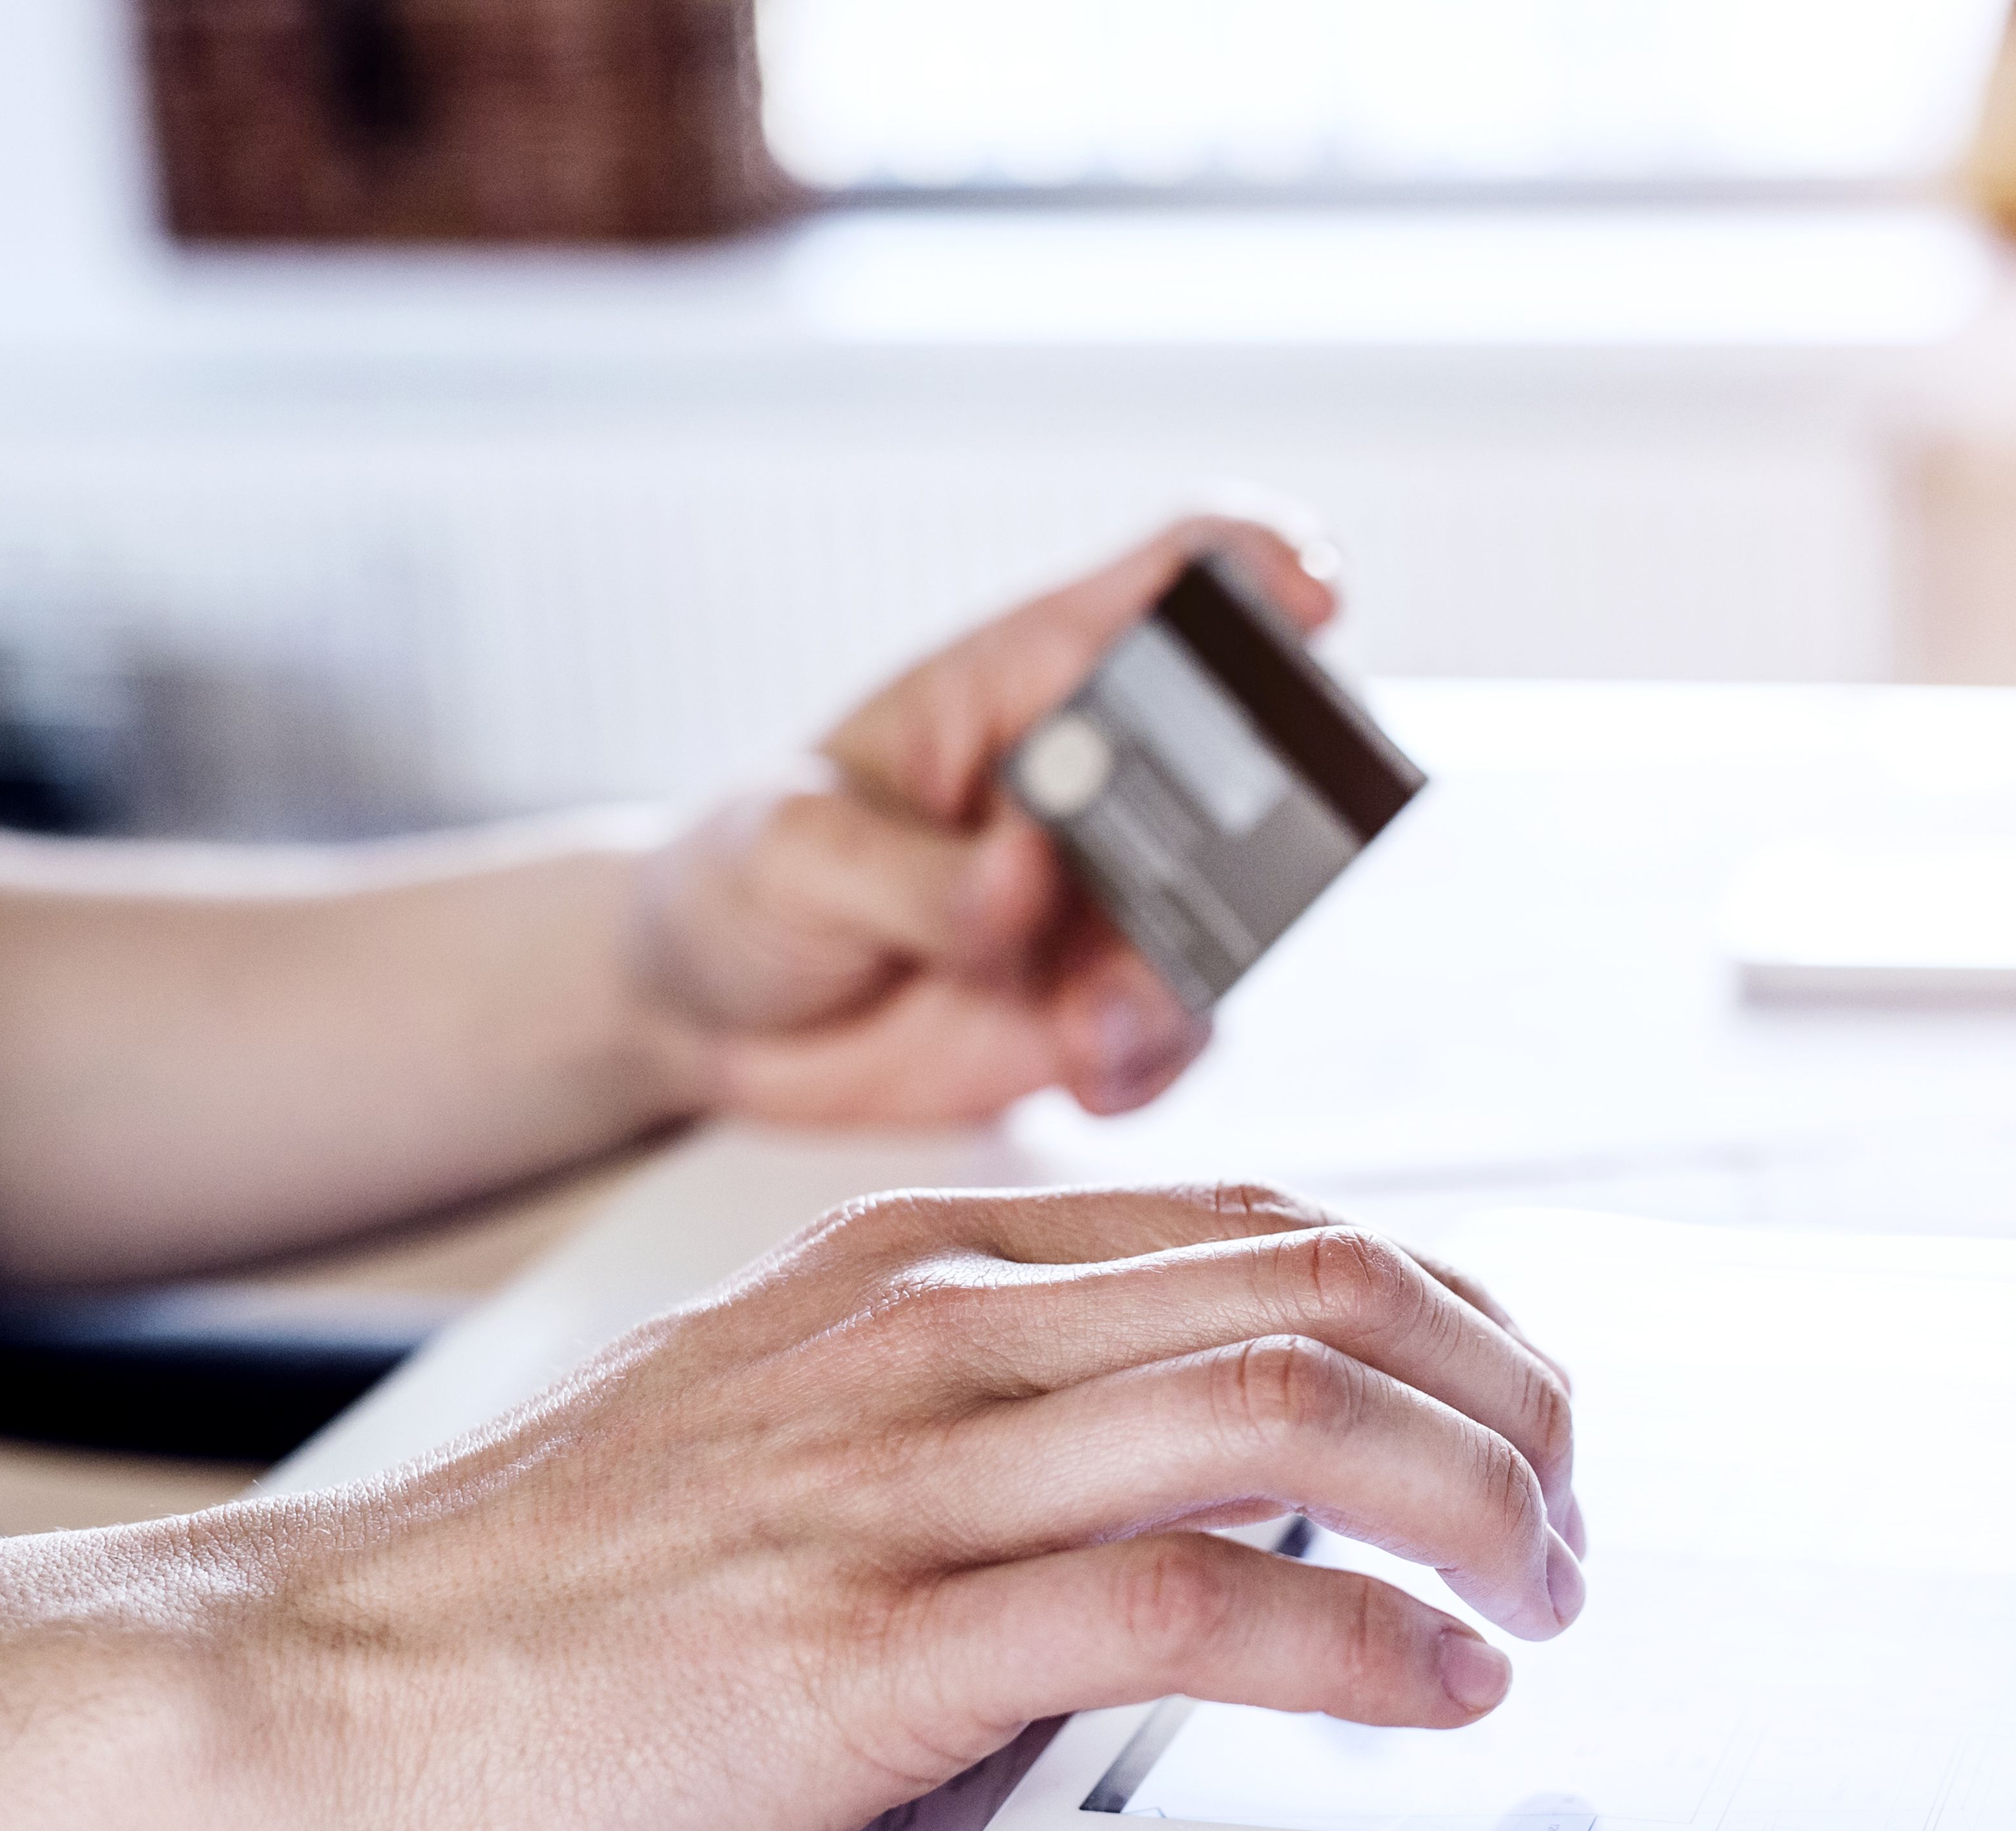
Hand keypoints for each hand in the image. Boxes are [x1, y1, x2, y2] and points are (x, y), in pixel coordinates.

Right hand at [217, 1184, 1582, 1830]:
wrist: (317, 1686)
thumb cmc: (550, 1571)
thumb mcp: (783, 1398)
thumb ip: (973, 1380)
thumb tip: (1179, 1432)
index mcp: (919, 1258)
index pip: (1265, 1227)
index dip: (1439, 1309)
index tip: (1512, 1400)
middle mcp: (933, 1328)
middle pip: (1323, 1291)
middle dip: (1504, 1397)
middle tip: (1571, 1511)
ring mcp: (905, 1476)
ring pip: (1286, 1417)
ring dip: (1474, 1508)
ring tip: (1545, 1594)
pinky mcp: (871, 1643)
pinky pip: (1187, 1610)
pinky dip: (1355, 1647)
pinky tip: (1429, 1690)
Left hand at [631, 518, 1338, 1123]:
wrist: (706, 1016)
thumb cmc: (742, 879)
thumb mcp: (791, 852)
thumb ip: (914, 872)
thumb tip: (1027, 881)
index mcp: (1032, 676)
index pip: (1178, 580)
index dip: (1262, 567)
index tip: (1309, 605)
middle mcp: (1102, 778)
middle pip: (1258, 758)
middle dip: (1267, 827)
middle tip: (1191, 905)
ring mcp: (1115, 894)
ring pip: (1235, 919)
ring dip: (1181, 980)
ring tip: (1090, 1029)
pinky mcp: (1109, 1001)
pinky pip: (1183, 1034)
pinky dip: (1150, 1063)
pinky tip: (1083, 1078)